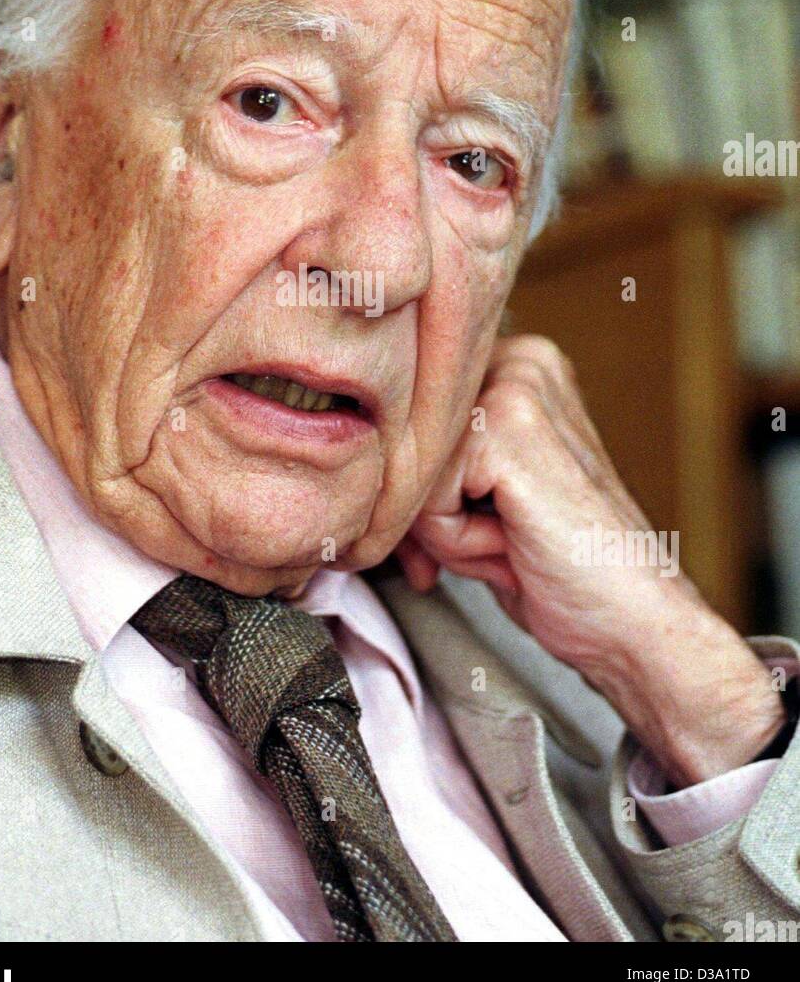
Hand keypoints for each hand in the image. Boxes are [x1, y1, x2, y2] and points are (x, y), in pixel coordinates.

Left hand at [396, 336, 785, 786]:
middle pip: (401, 446)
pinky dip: (458, 543)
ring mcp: (517, 384)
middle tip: (504, 542)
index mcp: (515, 363)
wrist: (631, 624)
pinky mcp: (510, 427)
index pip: (408, 424)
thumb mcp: (478, 495)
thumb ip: (427, 461)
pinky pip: (425, 501)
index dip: (420, 494)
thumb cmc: (556, 569)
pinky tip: (517, 545)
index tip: (476, 529)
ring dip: (446, 531)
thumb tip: (349, 463)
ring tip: (515, 541)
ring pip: (408, 474)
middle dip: (431, 515)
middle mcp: (519, 357)